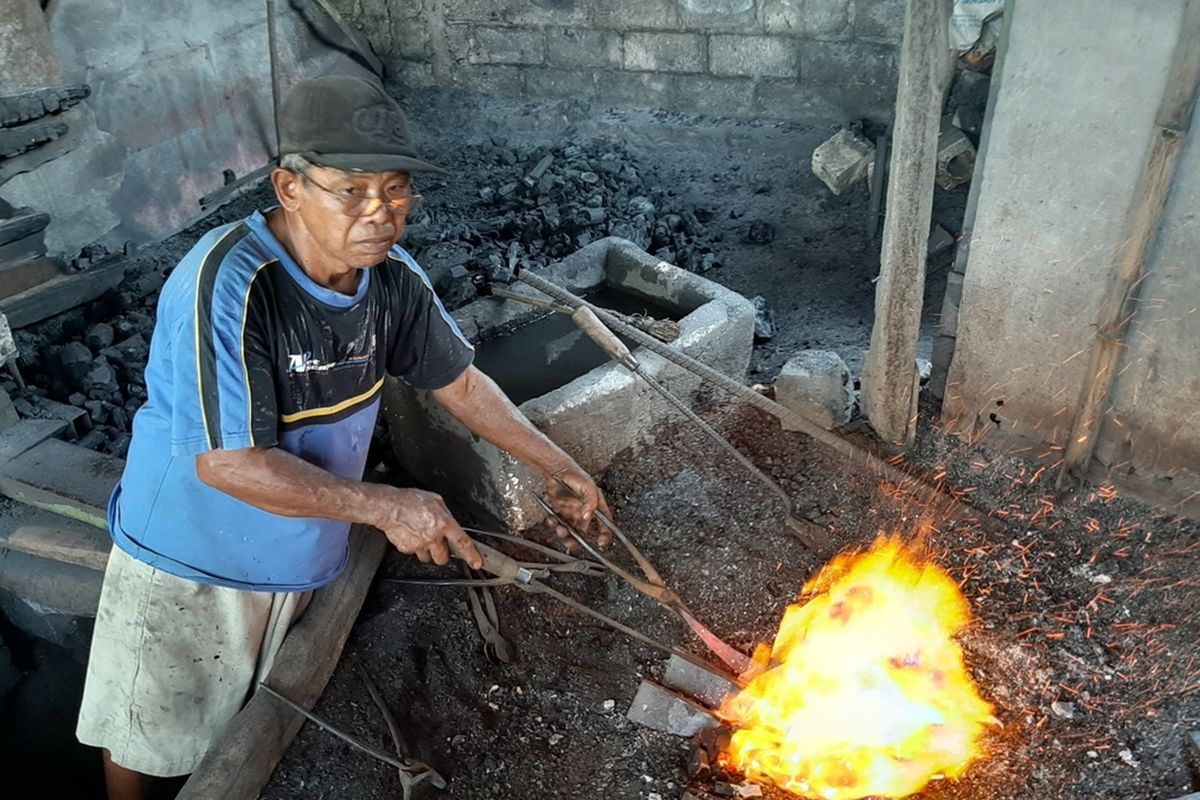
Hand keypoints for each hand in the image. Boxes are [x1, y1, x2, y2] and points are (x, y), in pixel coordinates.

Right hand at [366, 486, 482, 568]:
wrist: (389, 507)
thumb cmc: (410, 501)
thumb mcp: (435, 501)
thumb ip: (445, 514)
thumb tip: (450, 522)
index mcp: (444, 523)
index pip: (463, 542)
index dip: (472, 555)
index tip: (477, 563)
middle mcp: (433, 536)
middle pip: (443, 559)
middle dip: (441, 555)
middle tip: (437, 545)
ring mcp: (420, 545)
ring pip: (427, 558)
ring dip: (427, 551)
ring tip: (420, 536)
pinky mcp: (407, 549)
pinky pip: (414, 552)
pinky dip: (413, 547)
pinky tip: (410, 535)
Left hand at [544, 462, 611, 548]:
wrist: (558, 470)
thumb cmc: (576, 475)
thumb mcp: (588, 487)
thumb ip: (590, 502)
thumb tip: (588, 517)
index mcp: (597, 507)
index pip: (605, 524)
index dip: (605, 535)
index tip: (600, 543)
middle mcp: (585, 512)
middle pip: (584, 532)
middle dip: (578, 540)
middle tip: (572, 542)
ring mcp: (572, 513)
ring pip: (570, 531)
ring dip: (564, 534)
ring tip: (560, 529)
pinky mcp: (560, 512)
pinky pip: (558, 524)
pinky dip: (554, 525)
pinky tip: (552, 520)